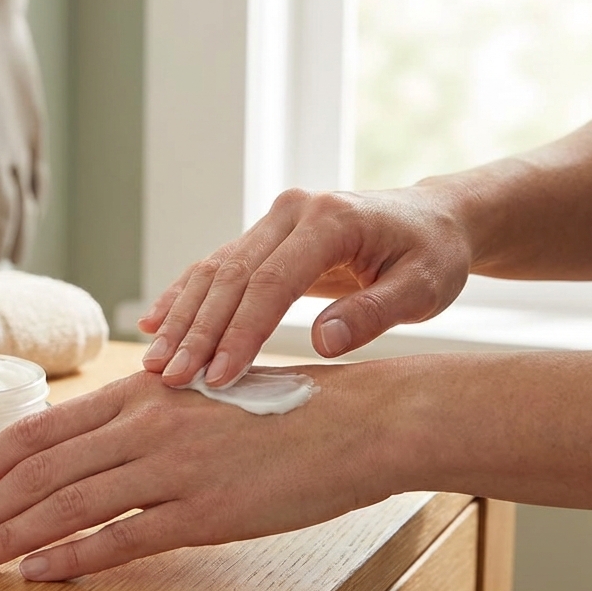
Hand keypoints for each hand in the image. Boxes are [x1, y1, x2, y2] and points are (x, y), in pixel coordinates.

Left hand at [0, 368, 398, 580]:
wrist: (356, 422)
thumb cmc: (285, 408)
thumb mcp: (202, 395)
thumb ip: (145, 418)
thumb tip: (92, 448)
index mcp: (144, 392)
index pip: (42, 428)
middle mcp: (147, 424)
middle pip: (40, 470)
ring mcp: (173, 468)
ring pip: (68, 505)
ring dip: (8, 537)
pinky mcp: (204, 512)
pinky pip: (122, 539)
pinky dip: (73, 556)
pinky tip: (38, 572)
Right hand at [139, 187, 471, 386]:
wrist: (434, 220)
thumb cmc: (433, 256)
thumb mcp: (424, 289)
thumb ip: (374, 314)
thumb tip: (323, 344)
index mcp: (330, 220)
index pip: (271, 282)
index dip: (241, 333)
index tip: (219, 378)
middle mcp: (293, 212)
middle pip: (230, 276)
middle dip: (197, 331)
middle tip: (171, 378)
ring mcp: (275, 221)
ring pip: (214, 271)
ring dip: (182, 318)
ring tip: (156, 363)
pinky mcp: (265, 238)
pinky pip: (217, 268)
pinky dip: (185, 298)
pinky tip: (156, 325)